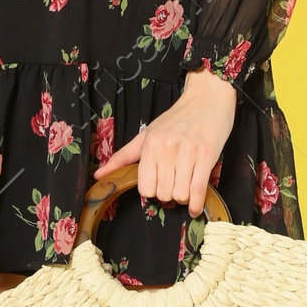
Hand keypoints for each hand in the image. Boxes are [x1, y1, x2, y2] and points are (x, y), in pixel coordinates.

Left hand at [94, 71, 237, 216]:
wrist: (207, 100)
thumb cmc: (177, 118)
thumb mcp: (147, 134)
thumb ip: (123, 157)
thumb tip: (99, 176)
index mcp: (150, 145)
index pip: (145, 188)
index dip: (152, 191)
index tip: (158, 184)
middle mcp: (167, 149)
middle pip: (163, 194)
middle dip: (168, 194)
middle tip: (174, 183)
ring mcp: (188, 153)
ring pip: (180, 195)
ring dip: (183, 197)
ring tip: (185, 186)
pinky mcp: (207, 156)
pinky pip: (198, 190)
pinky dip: (196, 204)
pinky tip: (194, 206)